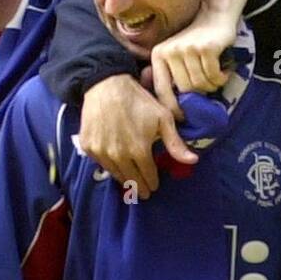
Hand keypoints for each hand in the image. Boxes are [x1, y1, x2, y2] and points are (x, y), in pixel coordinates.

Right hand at [79, 74, 195, 197]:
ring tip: (130, 182)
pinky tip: (114, 165)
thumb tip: (193, 161)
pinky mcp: (88, 146)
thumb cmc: (138, 101)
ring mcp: (101, 152)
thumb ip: (175, 143)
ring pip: (115, 173)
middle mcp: (119, 156)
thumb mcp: (163, 118)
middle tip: (143, 192)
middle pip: (131, 179)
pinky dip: (108, 165)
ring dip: (124, 178)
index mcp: (139, 151)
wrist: (106, 86)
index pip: (148, 176)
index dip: (152, 183)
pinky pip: (100, 162)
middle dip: (139, 186)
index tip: (154, 187)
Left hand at [149, 11, 233, 117]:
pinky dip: (221, 78)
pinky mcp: (206, 48)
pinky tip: (224, 72)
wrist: (214, 17)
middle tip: (208, 86)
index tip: (183, 117)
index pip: (161, 89)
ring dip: (213, 85)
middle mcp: (170, 51)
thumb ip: (169, 76)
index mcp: (158, 55)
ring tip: (216, 77)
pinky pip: (214, 75)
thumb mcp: (175, 57)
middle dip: (200, 93)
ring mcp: (188, 49)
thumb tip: (166, 108)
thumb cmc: (195, 43)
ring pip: (200, 84)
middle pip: (186, 89)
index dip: (172, 107)